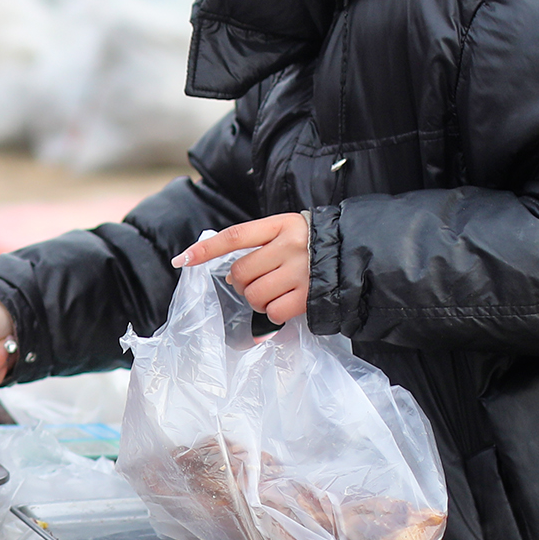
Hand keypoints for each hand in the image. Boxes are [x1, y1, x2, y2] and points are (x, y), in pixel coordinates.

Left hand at [178, 214, 311, 324]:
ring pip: (255, 295)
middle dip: (242, 283)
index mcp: (281, 224)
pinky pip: (274, 313)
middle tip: (256, 282)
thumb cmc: (313, 244)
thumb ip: (259, 245)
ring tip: (273, 293)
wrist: (356, 253)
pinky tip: (284, 305)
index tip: (182, 260)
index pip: (235, 236)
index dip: (206, 249)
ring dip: (256, 300)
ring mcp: (301, 271)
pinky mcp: (310, 295)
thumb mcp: (287, 231)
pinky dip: (273, 315)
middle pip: (241, 272)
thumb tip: (230, 276)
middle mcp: (290, 245)